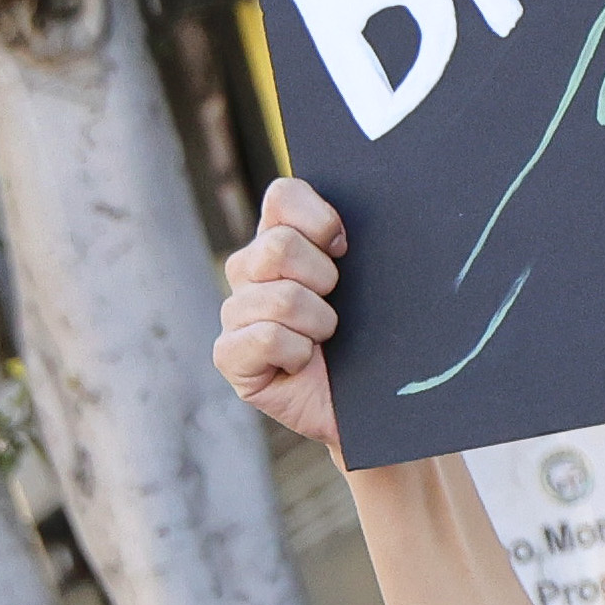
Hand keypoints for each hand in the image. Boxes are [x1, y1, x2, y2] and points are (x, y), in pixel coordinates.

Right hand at [215, 172, 350, 457]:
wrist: (373, 408)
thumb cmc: (375, 343)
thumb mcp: (372, 287)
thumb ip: (355, 244)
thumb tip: (351, 226)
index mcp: (281, 238)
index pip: (283, 196)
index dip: (319, 219)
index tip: (346, 248)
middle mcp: (250, 270)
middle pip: (279, 246)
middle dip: (324, 280)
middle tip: (337, 306)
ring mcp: (236, 312)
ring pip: (281, 297)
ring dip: (319, 324)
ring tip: (325, 342)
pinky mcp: (229, 354)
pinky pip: (268, 336)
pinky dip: (298, 353)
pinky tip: (301, 364)